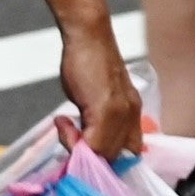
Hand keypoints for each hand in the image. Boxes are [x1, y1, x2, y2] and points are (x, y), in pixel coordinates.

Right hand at [59, 18, 143, 160]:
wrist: (89, 35)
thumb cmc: (89, 62)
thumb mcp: (97, 98)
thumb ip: (95, 123)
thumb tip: (82, 145)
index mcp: (132, 113)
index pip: (129, 153)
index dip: (107, 160)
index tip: (85, 156)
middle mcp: (131, 115)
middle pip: (116, 158)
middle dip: (91, 158)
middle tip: (70, 144)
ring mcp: (121, 113)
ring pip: (105, 154)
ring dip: (80, 150)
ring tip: (66, 131)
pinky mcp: (107, 109)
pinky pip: (93, 143)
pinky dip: (72, 140)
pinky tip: (63, 122)